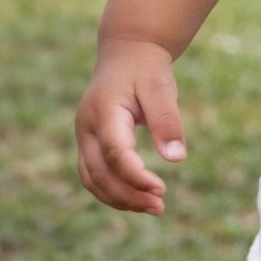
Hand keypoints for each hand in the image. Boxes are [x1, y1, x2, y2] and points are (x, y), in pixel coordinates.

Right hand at [76, 39, 186, 214]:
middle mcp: (87, 126)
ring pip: (92, 179)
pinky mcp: (89, 143)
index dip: (135, 176)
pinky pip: (94, 174)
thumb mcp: (161, 87)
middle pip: (99, 172)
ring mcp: (84, 136)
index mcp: (104, 111)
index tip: (161, 190)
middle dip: (128, 195)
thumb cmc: (146, 68)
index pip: (115, 153)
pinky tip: (139, 197)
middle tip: (160, 206)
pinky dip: (113, 191)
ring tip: (154, 207)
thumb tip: (177, 159)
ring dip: (119, 198)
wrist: (127, 52)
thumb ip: (167, 120)